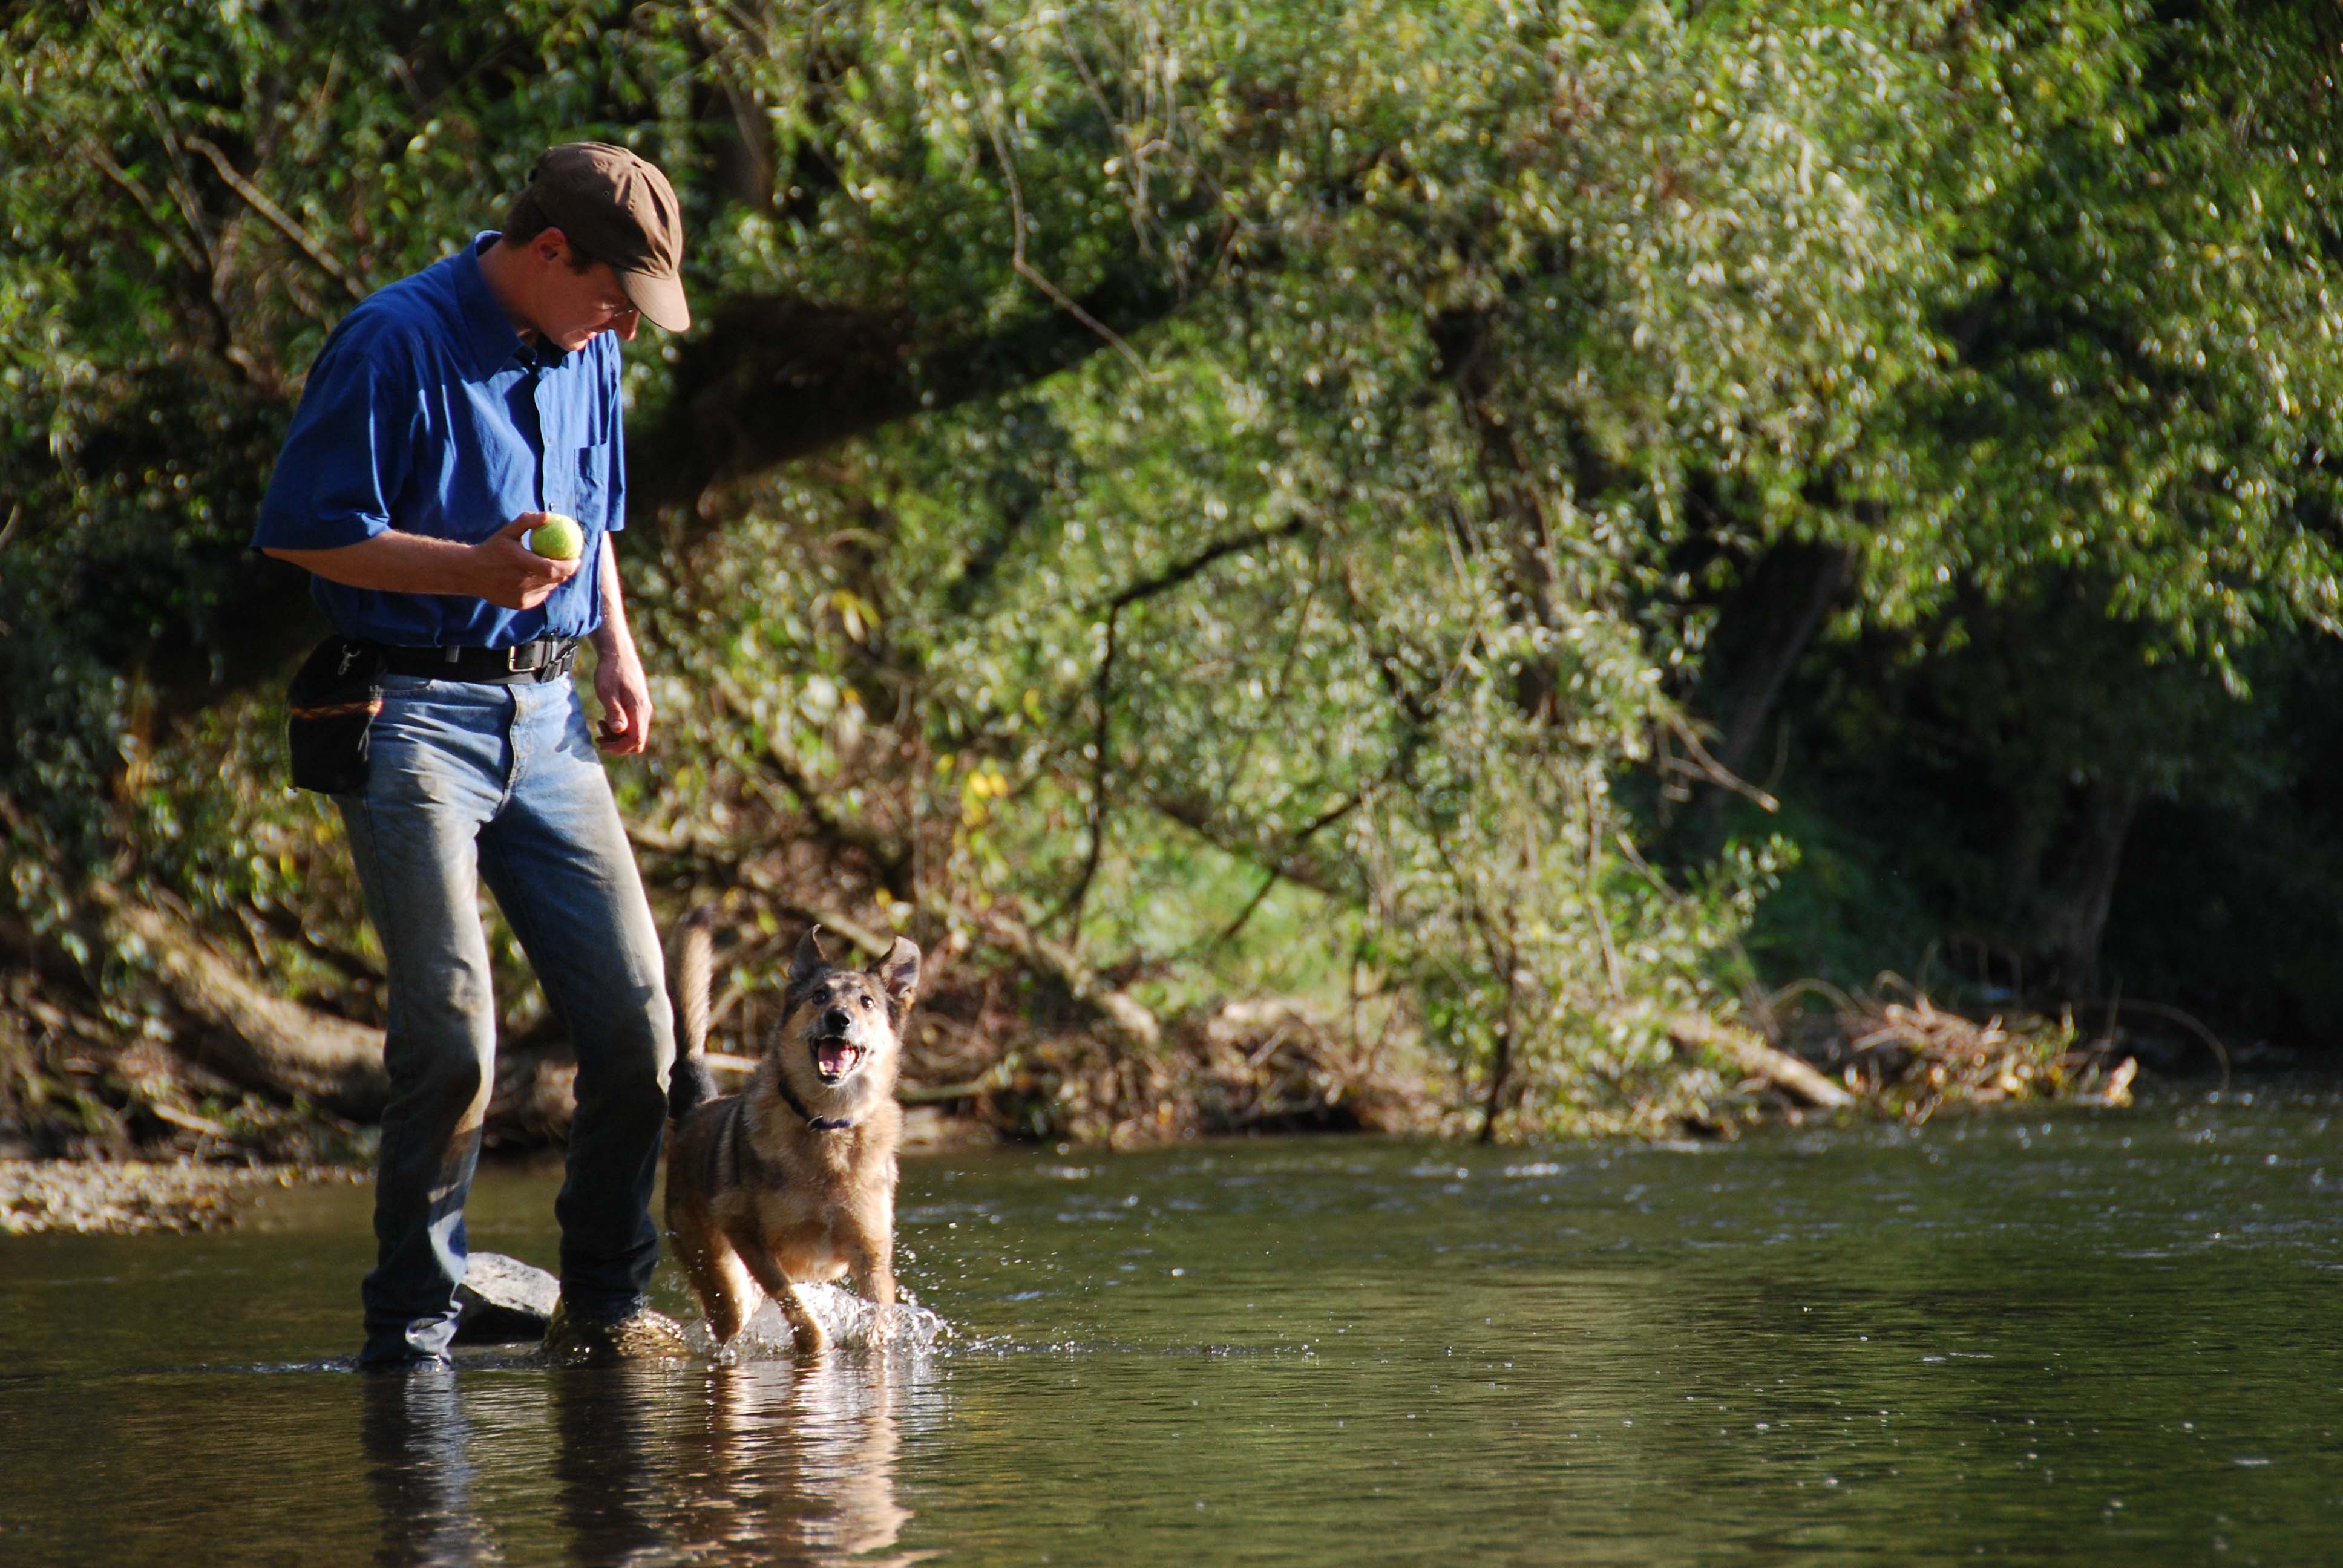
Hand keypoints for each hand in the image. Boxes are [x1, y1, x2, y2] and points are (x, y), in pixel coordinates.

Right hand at [469, 513, 581, 609]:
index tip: (578, 558)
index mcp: (519, 563)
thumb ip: (528, 521)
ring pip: (549, 588)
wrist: (471, 573)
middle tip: (572, 563)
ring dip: (555, 579)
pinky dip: (543, 587)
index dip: (569, 566)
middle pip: (555, 580)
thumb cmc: (492, 548)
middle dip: (567, 572)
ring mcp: (521, 596)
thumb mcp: (507, 531)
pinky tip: (539, 578)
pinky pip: (540, 595)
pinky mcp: (520, 604)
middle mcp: (521, 582)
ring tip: (554, 568)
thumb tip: (550, 516)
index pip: (553, 568)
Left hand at [592, 633, 653, 753]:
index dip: (619, 748)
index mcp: (638, 709)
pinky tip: (606, 719)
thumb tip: (619, 731)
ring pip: (634, 734)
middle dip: (618, 745)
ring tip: (600, 725)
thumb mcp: (606, 691)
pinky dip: (620, 729)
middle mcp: (644, 712)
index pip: (635, 740)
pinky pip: (633, 726)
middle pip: (637, 741)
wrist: (618, 653)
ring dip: (617, 737)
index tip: (601, 744)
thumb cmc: (610, 671)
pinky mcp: (638, 706)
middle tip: (599, 737)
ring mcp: (643, 709)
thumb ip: (614, 711)